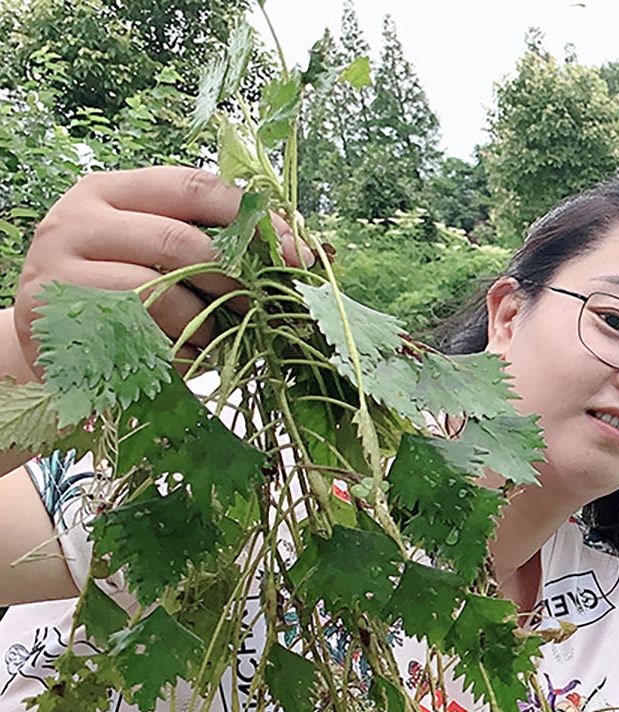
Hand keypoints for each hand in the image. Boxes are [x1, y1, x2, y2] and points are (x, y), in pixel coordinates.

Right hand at [12, 166, 307, 367]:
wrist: (51, 341)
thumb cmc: (121, 292)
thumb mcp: (157, 253)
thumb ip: (208, 240)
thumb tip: (301, 250)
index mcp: (111, 190)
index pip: (192, 186)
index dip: (252, 218)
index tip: (298, 253)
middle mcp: (79, 218)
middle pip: (180, 241)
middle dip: (234, 279)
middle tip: (259, 305)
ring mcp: (60, 264)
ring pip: (158, 290)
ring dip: (202, 319)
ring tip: (210, 331)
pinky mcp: (55, 313)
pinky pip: (135, 333)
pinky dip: (174, 349)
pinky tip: (181, 353)